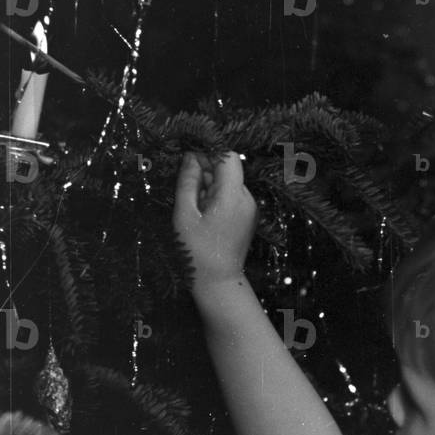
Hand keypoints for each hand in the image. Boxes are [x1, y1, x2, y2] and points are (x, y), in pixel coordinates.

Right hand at [172, 151, 258, 289]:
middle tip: (187, 188)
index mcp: (233, 196)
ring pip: (229, 182)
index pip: (228, 156)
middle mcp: (247, 198)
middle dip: (207, 171)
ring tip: (195, 208)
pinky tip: (204, 215)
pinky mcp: (247, 216)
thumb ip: (187, 182)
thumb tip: (190, 157)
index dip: (208, 152)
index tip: (189, 159)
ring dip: (210, 186)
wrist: (217, 282)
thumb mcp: (185, 214)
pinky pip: (232, 196)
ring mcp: (250, 208)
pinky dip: (216, 197)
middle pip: (229, 169)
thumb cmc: (196, 251)